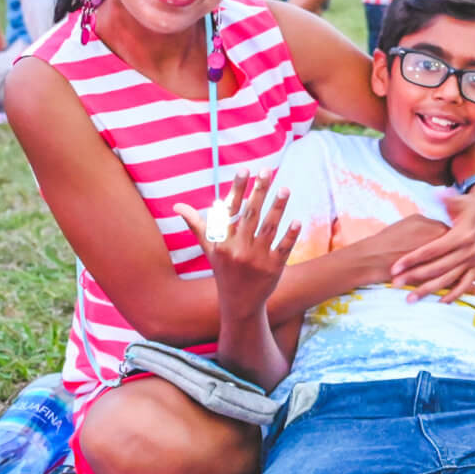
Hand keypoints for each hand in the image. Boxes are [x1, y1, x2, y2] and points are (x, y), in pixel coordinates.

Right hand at [174, 171, 299, 315]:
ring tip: (285, 188)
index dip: (237, 189)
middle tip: (267, 170)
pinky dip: (290, 235)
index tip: (244, 170)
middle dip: (259, 191)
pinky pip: (283, 248)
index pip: (229, 210)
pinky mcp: (273, 268)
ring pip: (268, 228)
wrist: (239, 304)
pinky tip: (297, 220)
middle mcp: (238, 249)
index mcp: (222, 242)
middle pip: (250, 215)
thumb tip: (177, 206)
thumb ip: (197, 225)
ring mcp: (256, 259)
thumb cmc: (224, 270)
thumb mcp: (209, 249)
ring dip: (277, 208)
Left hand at [386, 184, 474, 301]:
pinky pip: (465, 284)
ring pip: (448, 279)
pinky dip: (454, 294)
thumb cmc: (466, 205)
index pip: (430, 250)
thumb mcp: (457, 200)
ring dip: (428, 290)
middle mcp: (467, 250)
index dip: (412, 259)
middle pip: (436, 267)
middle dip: (414, 277)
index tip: (395, 267)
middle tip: (395, 284)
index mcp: (460, 235)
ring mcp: (472, 260)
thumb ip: (445, 200)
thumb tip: (436, 194)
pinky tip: (439, 302)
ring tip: (410, 299)